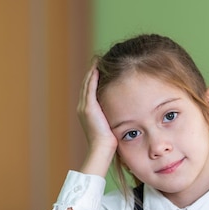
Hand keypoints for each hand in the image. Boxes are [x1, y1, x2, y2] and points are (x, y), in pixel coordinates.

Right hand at [77, 62, 117, 176]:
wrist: (102, 150)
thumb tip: (125, 112)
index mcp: (87, 112)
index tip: (101, 68)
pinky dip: (92, 76)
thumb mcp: (112, 126)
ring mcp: (84, 107)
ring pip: (87, 83)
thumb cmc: (110, 142)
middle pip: (86, 84)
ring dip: (92, 71)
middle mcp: (83, 107)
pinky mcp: (88, 107)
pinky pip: (90, 87)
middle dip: (92, 72)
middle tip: (98, 59)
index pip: (90, 91)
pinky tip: (97, 67)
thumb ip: (114, 116)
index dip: (94, 79)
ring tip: (98, 60)